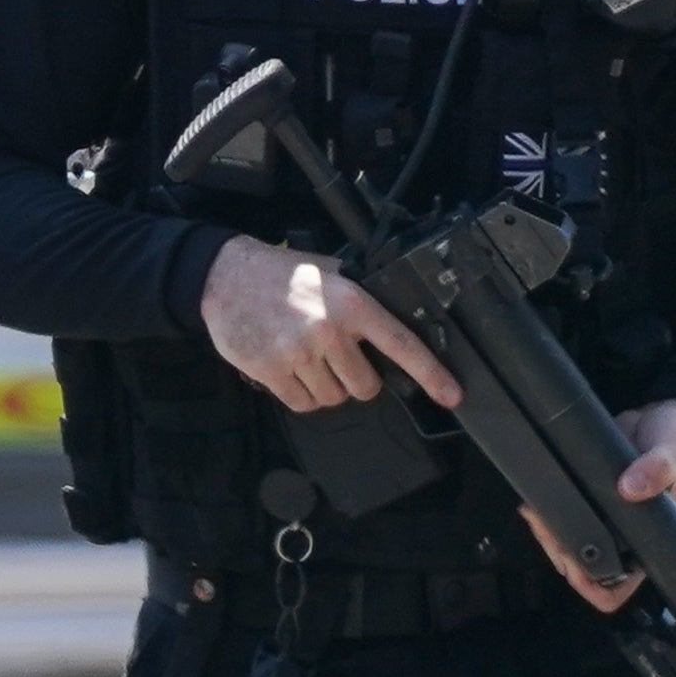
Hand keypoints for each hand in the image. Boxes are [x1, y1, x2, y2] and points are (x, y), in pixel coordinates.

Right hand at [199, 238, 461, 418]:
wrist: (224, 275)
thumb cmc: (279, 275)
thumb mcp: (329, 272)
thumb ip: (359, 301)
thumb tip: (390, 333)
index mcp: (350, 303)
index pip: (401, 344)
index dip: (431, 374)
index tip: (451, 395)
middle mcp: (329, 330)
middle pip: (365, 387)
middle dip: (355, 379)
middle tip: (335, 358)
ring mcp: (299, 353)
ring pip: (333, 398)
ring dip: (325, 386)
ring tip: (306, 357)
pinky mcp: (272, 371)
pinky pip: (303, 404)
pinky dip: (301, 394)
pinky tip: (289, 369)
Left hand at [516, 401, 675, 617]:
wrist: (664, 412)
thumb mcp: (673, 453)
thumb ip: (657, 470)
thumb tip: (630, 489)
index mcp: (649, 543)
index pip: (619, 587)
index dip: (593, 586)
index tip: (572, 567)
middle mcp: (624, 537)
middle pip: (585, 570)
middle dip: (560, 554)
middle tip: (544, 528)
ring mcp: (604, 519)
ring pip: (569, 546)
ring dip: (548, 536)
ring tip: (535, 515)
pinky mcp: (587, 497)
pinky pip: (563, 517)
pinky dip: (546, 515)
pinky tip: (534, 503)